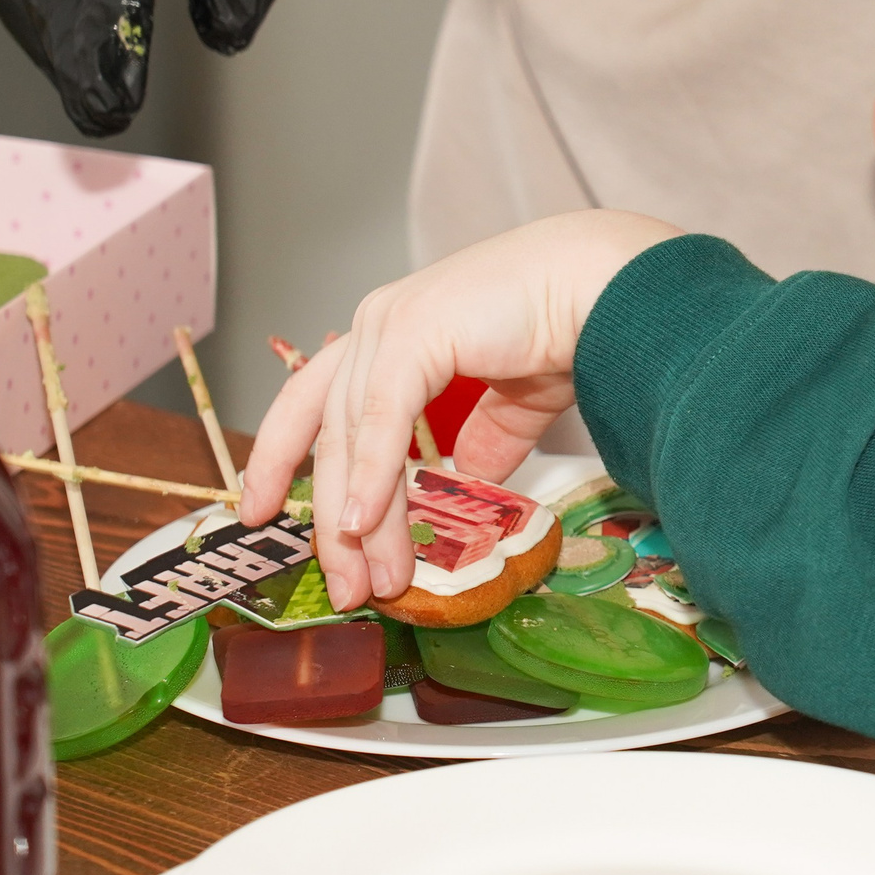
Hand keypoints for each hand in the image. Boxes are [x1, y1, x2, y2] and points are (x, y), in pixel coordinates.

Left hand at [238, 210, 680, 609]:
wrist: (611, 289)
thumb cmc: (571, 325)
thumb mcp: (514, 403)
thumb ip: (481, 442)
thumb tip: (464, 486)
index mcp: (394, 334)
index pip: (318, 403)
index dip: (284, 457)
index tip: (263, 512)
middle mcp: (380, 324)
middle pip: (328, 433)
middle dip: (331, 519)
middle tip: (345, 585)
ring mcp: (390, 323)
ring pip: (353, 436)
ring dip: (361, 517)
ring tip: (374, 578)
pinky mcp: (414, 331)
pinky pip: (381, 419)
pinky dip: (373, 475)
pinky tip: (367, 523)